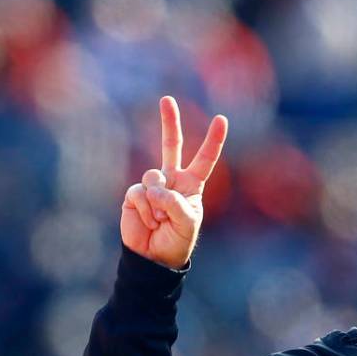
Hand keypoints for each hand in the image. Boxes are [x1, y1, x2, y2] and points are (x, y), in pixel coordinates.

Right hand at [121, 96, 227, 268]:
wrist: (153, 256)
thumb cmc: (177, 239)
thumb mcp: (187, 223)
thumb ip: (174, 203)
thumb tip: (154, 187)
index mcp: (192, 184)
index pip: (205, 158)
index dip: (213, 140)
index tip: (221, 119)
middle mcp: (172, 179)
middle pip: (171, 145)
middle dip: (169, 122)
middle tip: (167, 99)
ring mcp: (152, 184)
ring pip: (153, 176)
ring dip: (157, 201)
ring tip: (160, 218)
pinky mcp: (134, 193)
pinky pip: (140, 192)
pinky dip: (145, 209)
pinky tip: (148, 220)